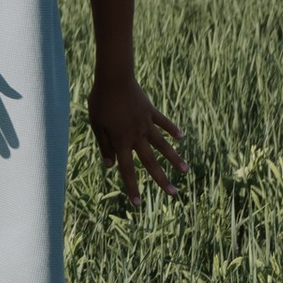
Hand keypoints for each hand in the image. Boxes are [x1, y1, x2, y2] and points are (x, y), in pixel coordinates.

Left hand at [88, 70, 186, 208]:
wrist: (114, 77)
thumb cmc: (100, 100)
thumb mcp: (96, 124)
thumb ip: (104, 145)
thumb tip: (109, 165)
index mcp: (121, 141)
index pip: (126, 169)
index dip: (131, 187)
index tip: (137, 204)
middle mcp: (136, 135)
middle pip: (150, 162)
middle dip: (162, 180)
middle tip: (174, 195)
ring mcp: (146, 123)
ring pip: (162, 145)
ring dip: (174, 159)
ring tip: (186, 171)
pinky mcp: (151, 111)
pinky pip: (163, 122)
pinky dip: (172, 129)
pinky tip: (181, 137)